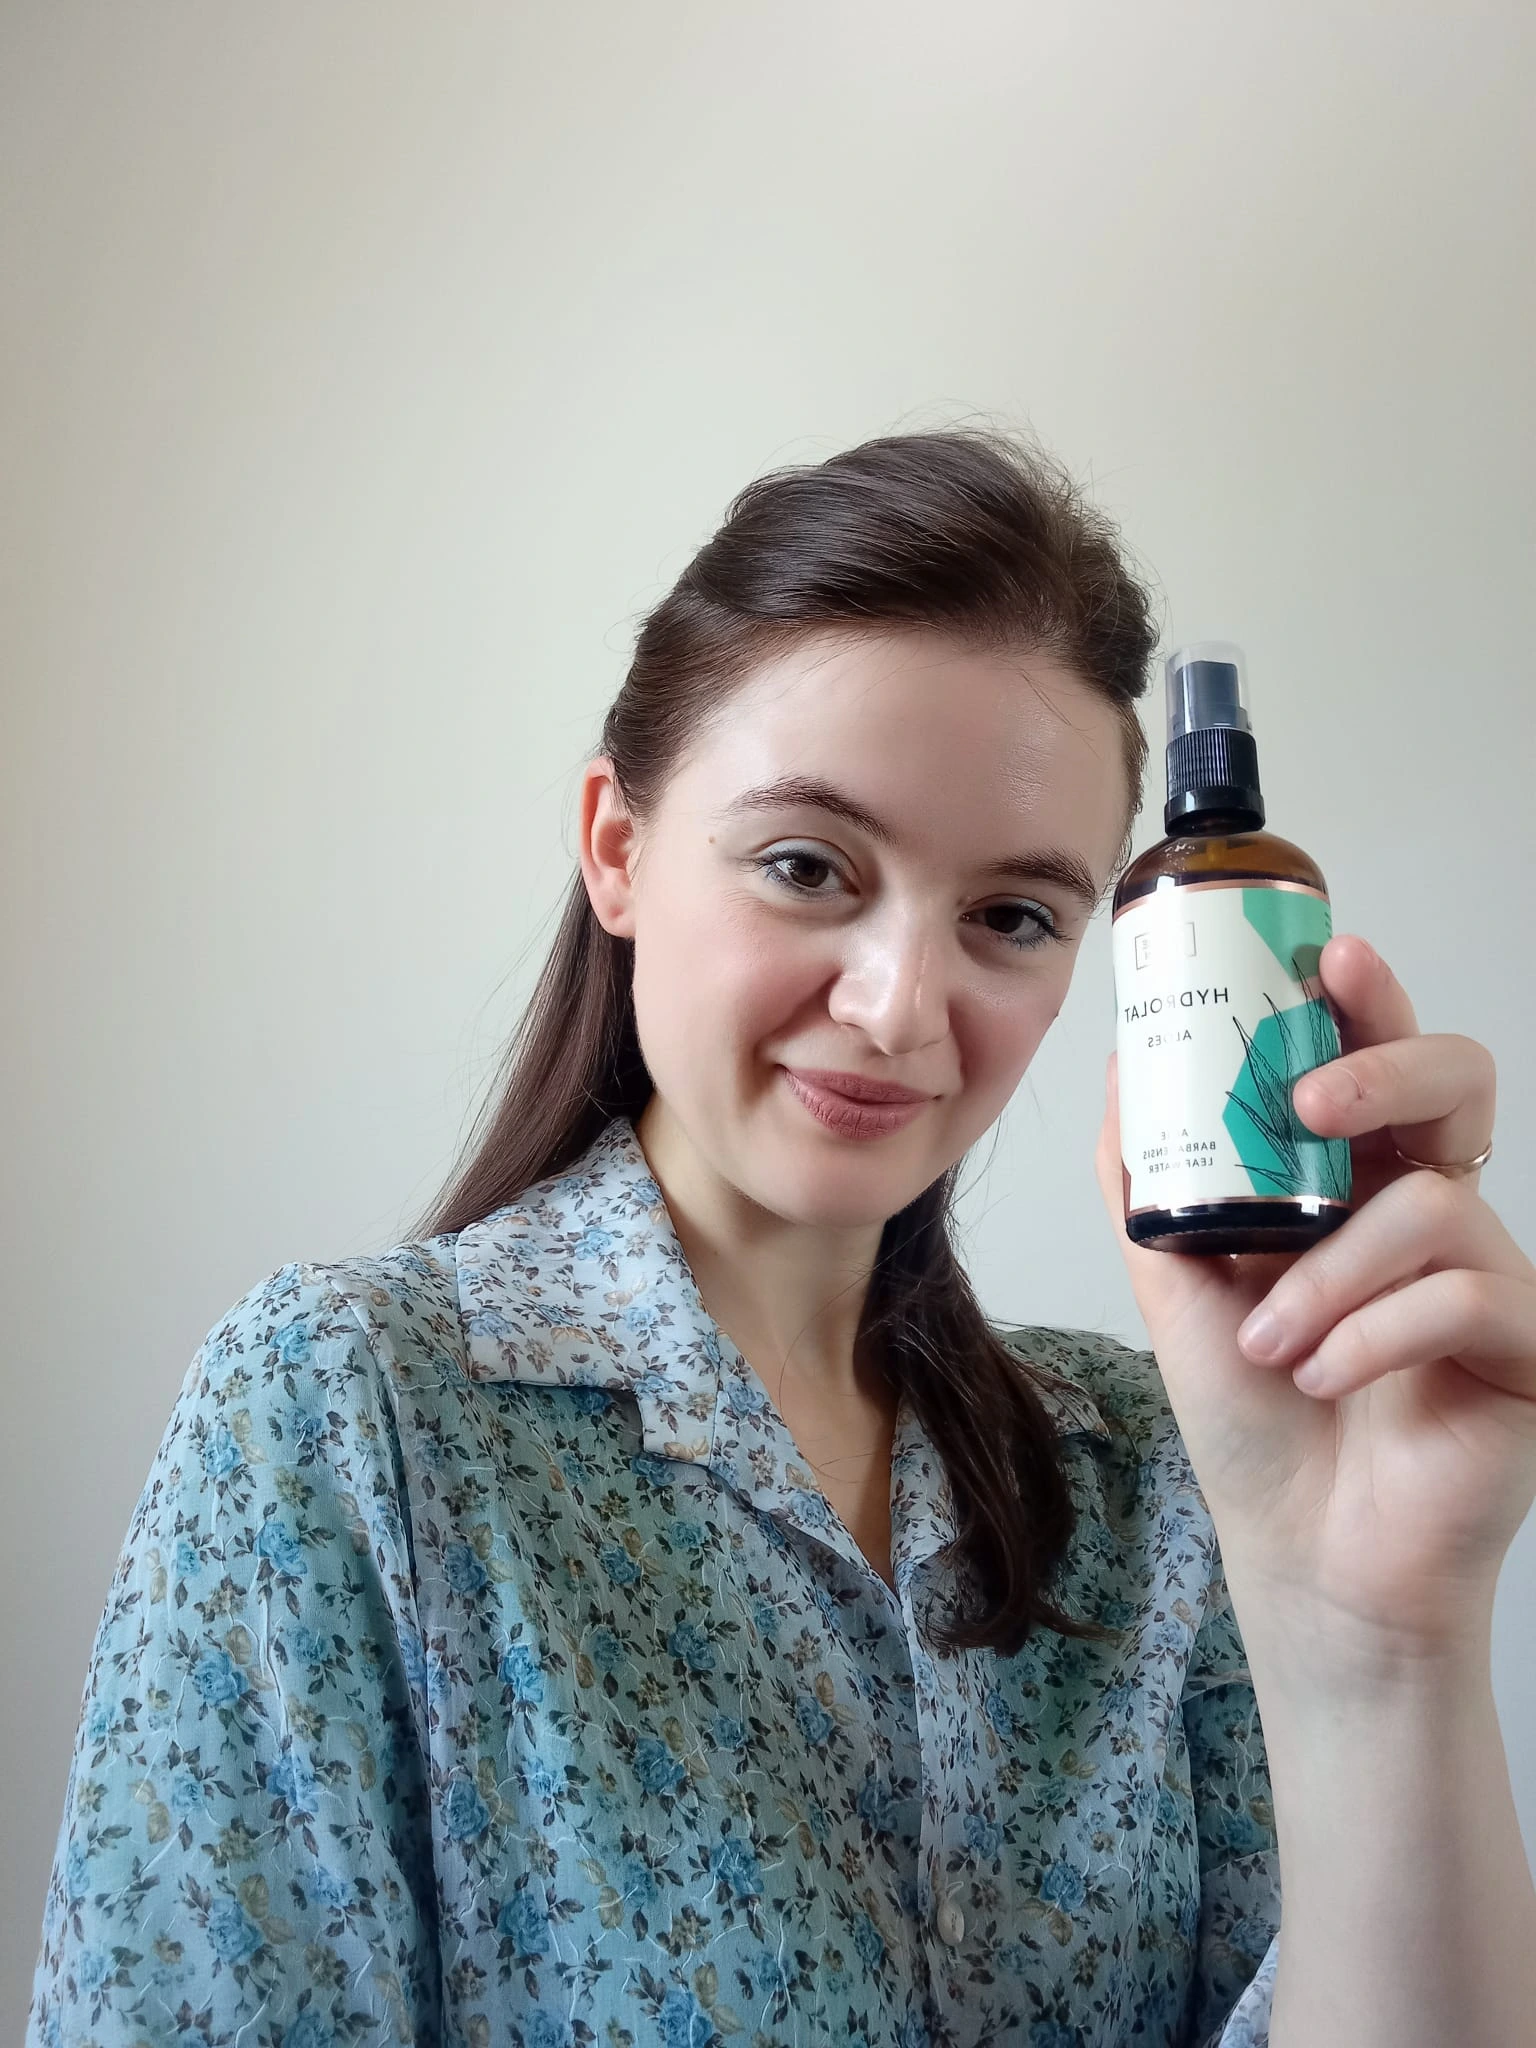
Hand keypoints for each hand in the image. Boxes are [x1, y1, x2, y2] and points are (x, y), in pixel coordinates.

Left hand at [1094, 933, 1535, 1677]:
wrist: (1306, 1561)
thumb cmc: (1255, 1421)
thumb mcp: (1178, 1285)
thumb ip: (1152, 1182)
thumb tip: (1127, 1066)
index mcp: (1354, 1184)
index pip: (1377, 1061)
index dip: (1367, 998)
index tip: (1329, 952)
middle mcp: (1431, 1211)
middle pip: (1456, 1083)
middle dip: (1385, 1068)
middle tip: (1310, 1107)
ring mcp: (1489, 1275)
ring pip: (1434, 1201)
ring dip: (1331, 1272)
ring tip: (1269, 1341)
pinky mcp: (1528, 1345)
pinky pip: (1465, 1294)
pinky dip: (1374, 1332)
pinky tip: (1324, 1376)